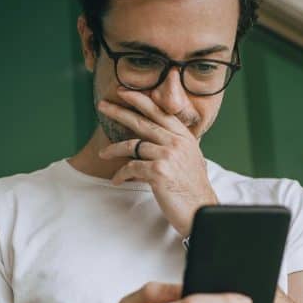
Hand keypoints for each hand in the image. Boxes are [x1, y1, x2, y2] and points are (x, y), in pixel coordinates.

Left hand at [96, 90, 216, 236]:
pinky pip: (131, 167)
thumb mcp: (189, 159)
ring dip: (114, 150)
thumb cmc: (192, 188)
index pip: (159, 112)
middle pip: (142, 122)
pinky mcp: (158, 171)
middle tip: (103, 105)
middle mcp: (177, 142)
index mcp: (184, 137)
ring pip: (132, 145)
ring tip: (103, 154)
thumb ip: (173, 145)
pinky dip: (121, 174)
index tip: (124, 93)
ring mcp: (168, 155)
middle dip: (120, 112)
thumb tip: (152, 139)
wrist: (200, 209)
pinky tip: (116, 179)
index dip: (140, 100)